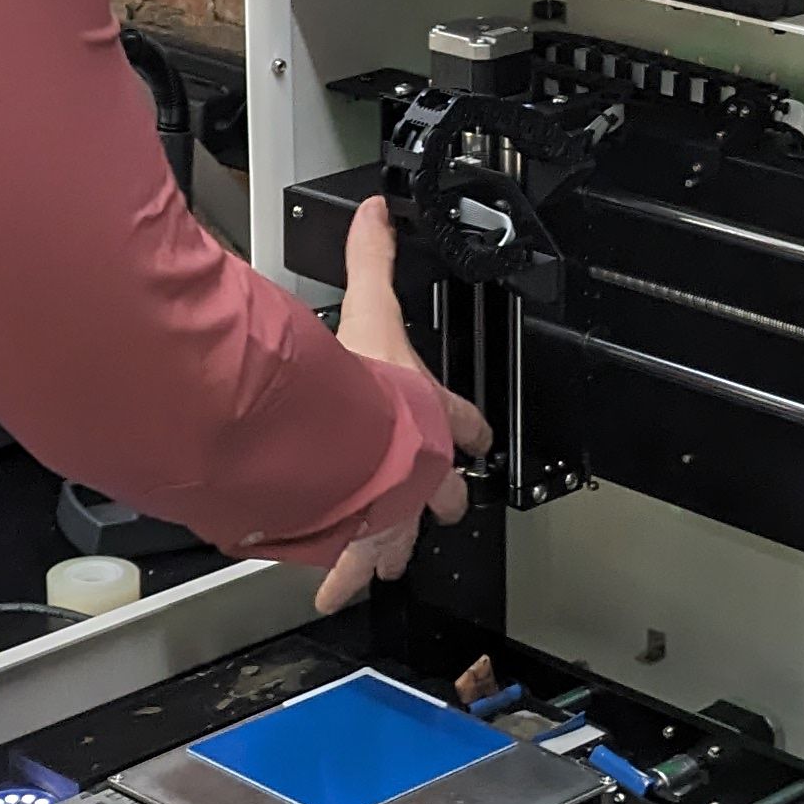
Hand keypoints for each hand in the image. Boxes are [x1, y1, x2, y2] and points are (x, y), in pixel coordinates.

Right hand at [315, 197, 493, 617]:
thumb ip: (373, 259)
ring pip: (395, 534)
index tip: (477, 436)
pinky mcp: (352, 535)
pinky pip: (342, 560)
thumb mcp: (373, 311)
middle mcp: (415, 469)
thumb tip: (379, 211)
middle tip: (447, 508)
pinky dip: (332, 575)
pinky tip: (326, 591)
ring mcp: (387, 507)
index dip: (469, 427)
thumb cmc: (369, 389)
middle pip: (439, 491)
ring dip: (387, 548)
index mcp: (428, 418)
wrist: (349, 448)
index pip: (462, 421)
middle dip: (441, 500)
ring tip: (382, 567)